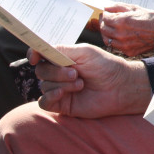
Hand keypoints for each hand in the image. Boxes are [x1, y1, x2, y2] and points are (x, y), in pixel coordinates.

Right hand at [29, 43, 152, 117]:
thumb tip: (39, 49)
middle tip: (75, 73)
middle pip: (41, 71)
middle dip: (56, 71)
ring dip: (61, 84)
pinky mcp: (62, 104)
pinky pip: (44, 102)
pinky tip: (62, 93)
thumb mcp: (84, 52)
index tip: (34, 57)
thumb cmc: (106, 66)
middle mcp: (59, 73)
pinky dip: (50, 97)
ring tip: (80, 84)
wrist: (120, 87)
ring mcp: (60, 88)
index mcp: (63, 58)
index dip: (33, 54)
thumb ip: (61, 49)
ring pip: (44, 86)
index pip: (41, 55)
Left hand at [100, 4, 153, 57]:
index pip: (105, 19)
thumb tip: (107, 8)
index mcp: (121, 21)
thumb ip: (118, 7)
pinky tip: (119, 37)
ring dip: (107, 34)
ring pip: (107, 40)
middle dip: (103, 23)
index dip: (104, 15)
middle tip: (106, 20)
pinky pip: (116, 47)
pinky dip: (115, 42)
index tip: (105, 14)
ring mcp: (123, 44)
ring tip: (110, 29)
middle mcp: (120, 34)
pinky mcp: (128, 51)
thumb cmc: (149, 18)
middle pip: (103, 29)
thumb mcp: (134, 8)